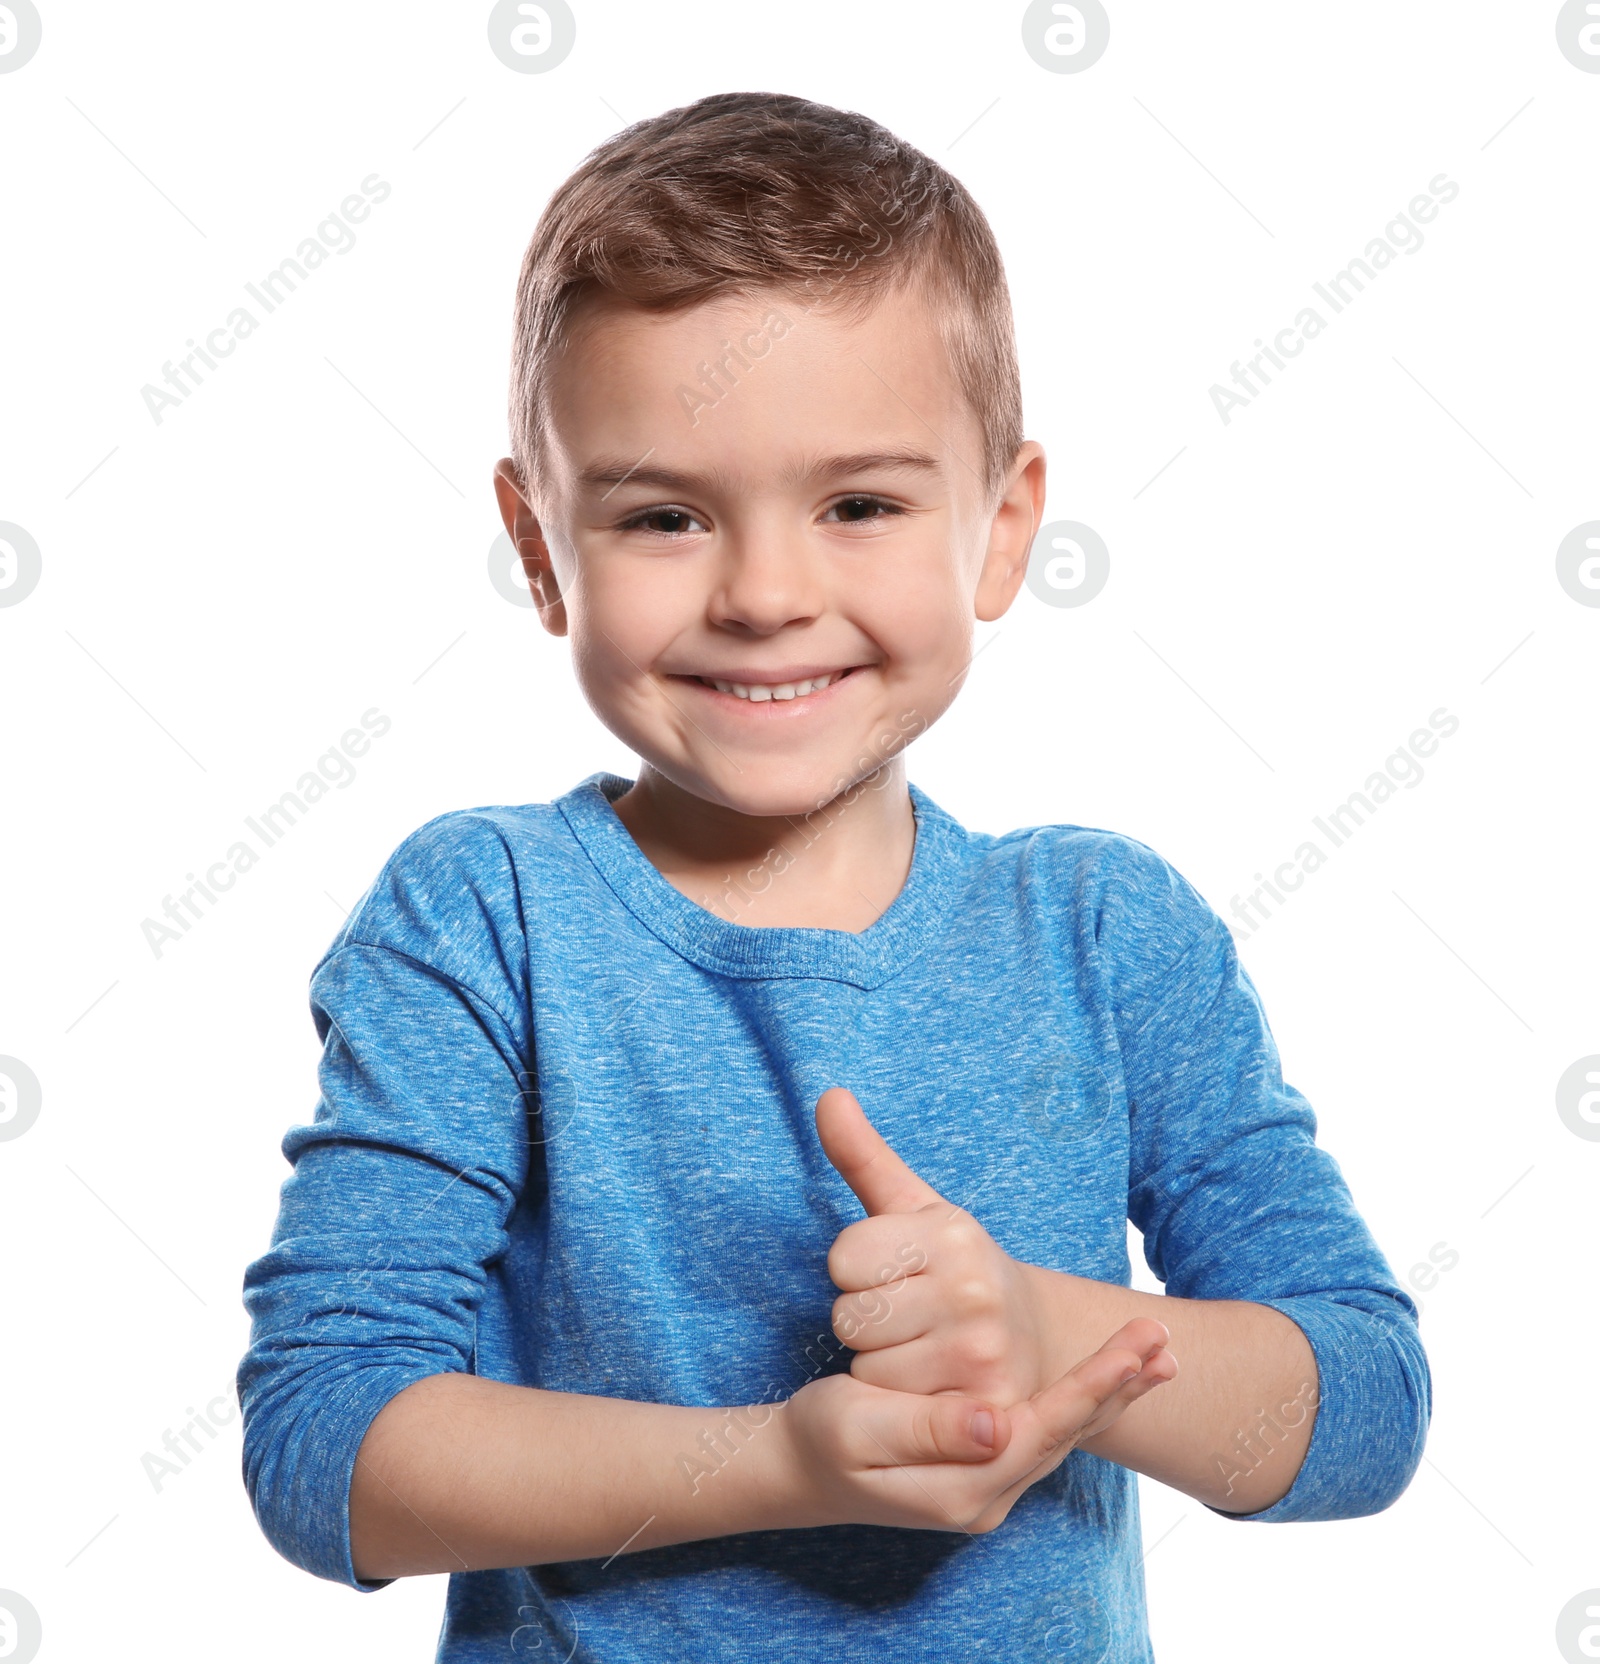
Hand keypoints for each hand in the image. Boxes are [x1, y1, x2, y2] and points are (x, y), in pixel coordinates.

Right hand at [776, 1319, 1173, 1533]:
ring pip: (1061, 1433)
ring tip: (1154, 1357)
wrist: (796, 1468)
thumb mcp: (859, 1429)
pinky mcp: (980, 1467)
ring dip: (1107, 1393)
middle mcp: (988, 1495)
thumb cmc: (820, 1439)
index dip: (1094, 1384)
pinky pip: (1043, 1431)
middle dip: (1119, 1387)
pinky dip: (1078, 1400)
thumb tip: (996, 1424)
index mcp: (965, 1487)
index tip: (1138, 1349)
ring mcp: (987, 1486)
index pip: (1046, 1428)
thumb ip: (928, 1431)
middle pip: (1068, 1434)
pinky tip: (1100, 1378)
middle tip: (1166, 1344)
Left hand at [817, 1086, 1174, 1408]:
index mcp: (950, 1234)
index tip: (887, 1270)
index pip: (844, 1257)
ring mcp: (981, 1353)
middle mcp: (971, 1291)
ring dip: (880, 1365)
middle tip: (907, 1315)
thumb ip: (863, 1156)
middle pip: (850, 1318)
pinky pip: (893, 1409)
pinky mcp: (984, 1408)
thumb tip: (828, 1096)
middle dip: (865, 1320)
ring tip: (920, 1349)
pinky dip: (899, 1402)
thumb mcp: (912, 1208)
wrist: (1033, 1341)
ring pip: (867, 1368)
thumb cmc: (953, 1269)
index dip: (853, 1269)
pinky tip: (928, 1385)